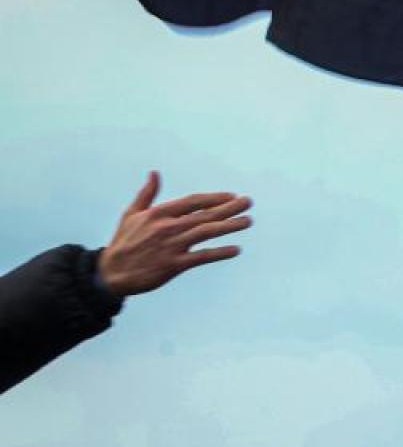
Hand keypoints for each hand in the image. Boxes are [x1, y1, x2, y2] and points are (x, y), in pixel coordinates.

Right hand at [97, 171, 252, 296]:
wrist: (111, 273)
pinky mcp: (174, 265)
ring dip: (229, 226)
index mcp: (158, 214)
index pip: (193, 202)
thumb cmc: (123, 242)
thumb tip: (155, 173)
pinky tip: (236, 249)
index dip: (214, 198)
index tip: (232, 196)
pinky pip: (202, 257)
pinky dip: (219, 253)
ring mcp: (171, 246)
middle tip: (248, 203)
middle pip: (205, 215)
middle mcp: (167, 228)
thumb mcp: (131, 214)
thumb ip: (147, 194)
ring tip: (247, 221)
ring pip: (206, 233)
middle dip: (229, 208)